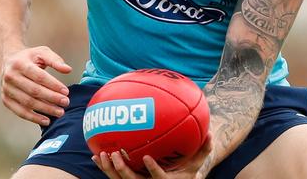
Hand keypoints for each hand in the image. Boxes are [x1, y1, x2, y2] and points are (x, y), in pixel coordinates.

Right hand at [0, 45, 71, 125]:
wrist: (8, 62)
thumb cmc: (28, 58)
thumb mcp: (42, 52)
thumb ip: (55, 60)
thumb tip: (68, 69)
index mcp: (20, 64)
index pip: (39, 77)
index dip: (53, 85)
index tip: (66, 91)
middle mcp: (11, 77)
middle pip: (34, 91)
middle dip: (52, 98)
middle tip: (66, 102)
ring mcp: (7, 89)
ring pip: (28, 102)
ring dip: (45, 109)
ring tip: (59, 112)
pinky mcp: (6, 100)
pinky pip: (20, 112)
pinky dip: (34, 118)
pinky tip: (46, 120)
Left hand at [92, 133, 212, 178]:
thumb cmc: (186, 174)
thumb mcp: (196, 164)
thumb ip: (203, 150)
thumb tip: (210, 132)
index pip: (158, 178)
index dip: (152, 169)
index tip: (145, 157)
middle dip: (123, 170)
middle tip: (116, 154)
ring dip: (109, 169)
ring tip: (102, 155)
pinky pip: (115, 177)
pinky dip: (105, 167)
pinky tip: (96, 155)